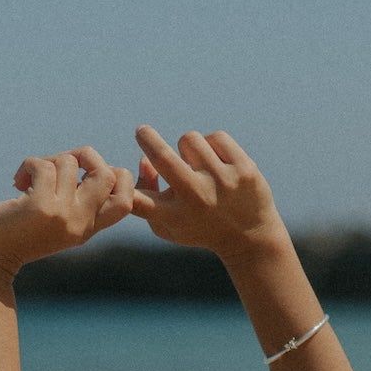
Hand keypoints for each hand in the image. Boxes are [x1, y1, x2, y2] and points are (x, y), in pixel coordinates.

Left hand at [0, 148, 133, 281]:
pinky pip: (44, 165)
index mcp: (86, 229)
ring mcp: (61, 215)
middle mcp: (79, 223)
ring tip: (28, 179)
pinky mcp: (40, 207)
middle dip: (85, 156)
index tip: (85, 174)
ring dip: (46, 160)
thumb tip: (80, 158)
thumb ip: (71, 199)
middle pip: (110, 174)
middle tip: (59, 164)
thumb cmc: (13, 237)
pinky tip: (17, 183)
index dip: (117, 177)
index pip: (126, 200)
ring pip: (70, 162)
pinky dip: (28, 165)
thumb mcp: (51, 221)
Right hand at [131, 127, 285, 256]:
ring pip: (189, 140)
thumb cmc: (200, 228)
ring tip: (197, 164)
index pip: (137, 198)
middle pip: (162, 157)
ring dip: (188, 148)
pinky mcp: (244, 169)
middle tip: (141, 132)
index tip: (118, 171)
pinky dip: (212, 146)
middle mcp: (197, 198)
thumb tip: (144, 159)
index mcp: (175, 216)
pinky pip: (216, 138)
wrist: (251, 238)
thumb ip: (146, 199)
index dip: (122, 183)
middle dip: (147, 139)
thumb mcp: (168, 226)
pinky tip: (217, 161)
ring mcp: (222, 181)